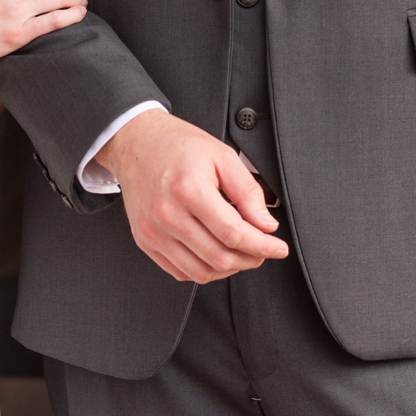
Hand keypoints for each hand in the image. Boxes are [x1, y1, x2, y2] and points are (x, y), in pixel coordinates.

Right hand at [94, 109, 287, 282]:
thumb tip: (266, 225)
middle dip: (250, 259)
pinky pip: (179, 271)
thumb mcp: (222, 156)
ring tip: (241, 254)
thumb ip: (248, 192)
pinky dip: (204, 271)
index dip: (263, 246)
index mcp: (189, 190)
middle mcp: (167, 215)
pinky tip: (215, 255)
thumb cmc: (177, 146)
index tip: (278, 247)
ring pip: (201, 272)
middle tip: (263, 250)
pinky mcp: (145, 241)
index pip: (234, 234)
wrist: (136, 143)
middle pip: (220, 257)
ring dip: (229, 269)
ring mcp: (153, 231)